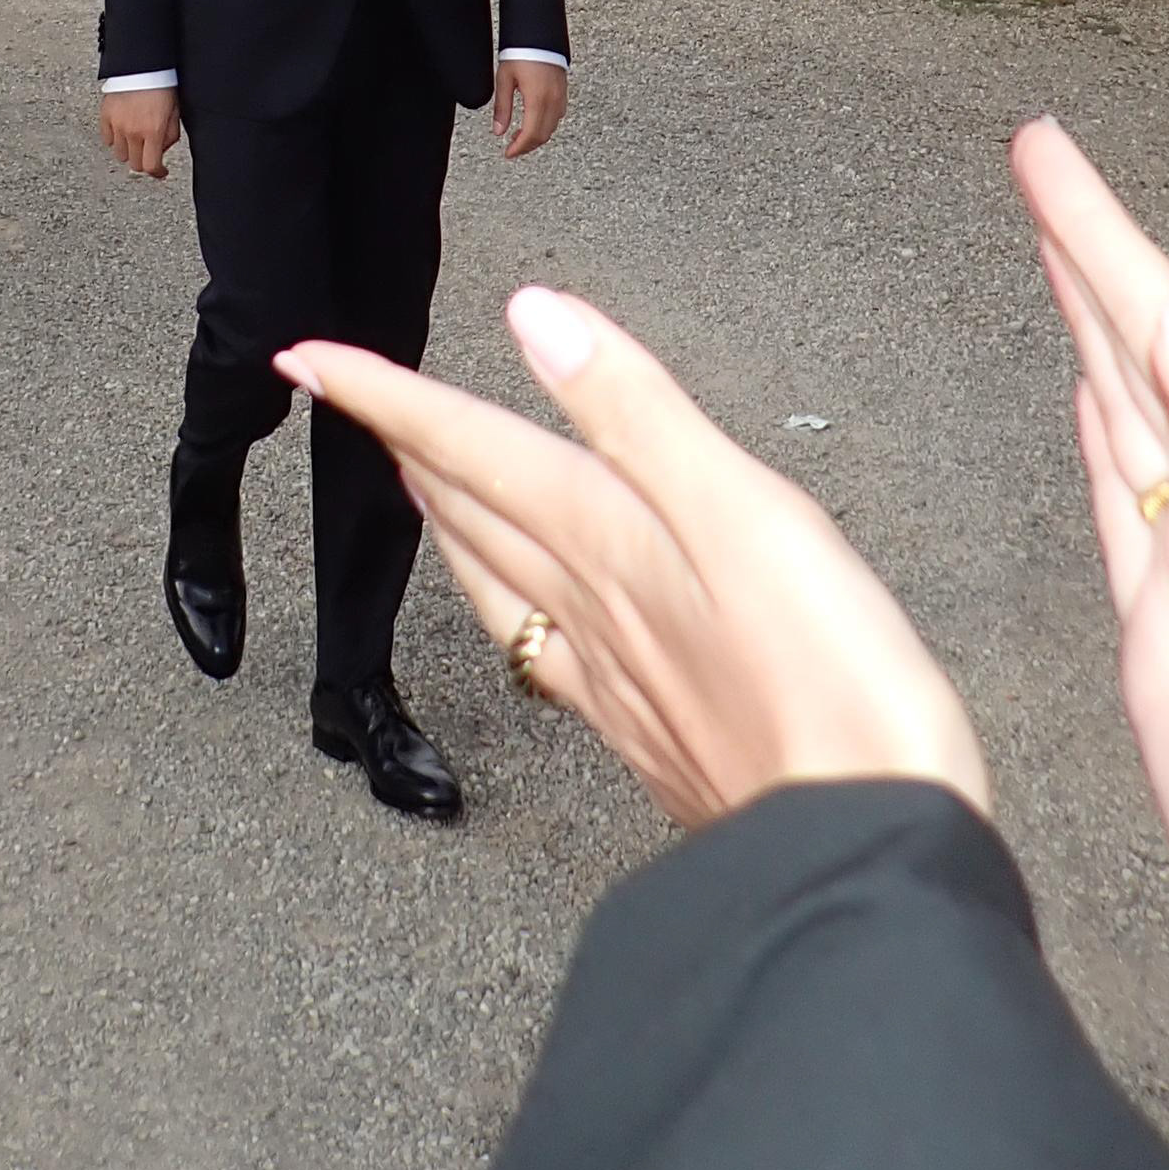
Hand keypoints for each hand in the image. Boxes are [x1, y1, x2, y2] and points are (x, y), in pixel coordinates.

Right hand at [100, 89, 179, 178]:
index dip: (158, 173)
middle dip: (144, 161)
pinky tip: (124, 130)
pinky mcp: (106, 116)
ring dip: (129, 150)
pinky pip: (107, 139)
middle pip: (134, 164)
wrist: (143, 64)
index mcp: (152, 131)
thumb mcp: (174, 112)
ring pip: (120, 154)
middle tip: (149, 153)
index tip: (161, 171)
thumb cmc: (161, 84)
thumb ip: (170, 136)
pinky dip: (115, 139)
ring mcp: (117, 125)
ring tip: (136, 138)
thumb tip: (162, 151)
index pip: (151, 166)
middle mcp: (133, 131)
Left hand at [279, 286, 986, 829]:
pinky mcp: (647, 728)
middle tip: (346, 401)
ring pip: (494, 579)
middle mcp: (588, 607)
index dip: (384, 395)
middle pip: (467, 509)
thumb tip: (536, 317)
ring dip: (445, 517)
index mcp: (603, 538)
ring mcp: (611, 676)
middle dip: (400, 443)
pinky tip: (525, 614)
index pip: (467, 447)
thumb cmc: (829, 684)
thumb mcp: (744, 507)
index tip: (308, 360)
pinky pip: (538, 647)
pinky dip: (507, 602)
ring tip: (417, 481)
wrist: (860, 852)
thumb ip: (633, 409)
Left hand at [491, 57, 567, 158]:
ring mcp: (560, 96)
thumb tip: (498, 131)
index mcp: (537, 99)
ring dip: (536, 136)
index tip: (509, 154)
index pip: (531, 135)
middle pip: (543, 135)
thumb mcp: (504, 80)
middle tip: (512, 148)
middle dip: (527, 146)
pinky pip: (557, 116)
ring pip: (552, 128)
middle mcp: (553, 101)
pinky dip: (545, 125)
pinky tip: (533, 122)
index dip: (519, 148)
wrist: (539, 35)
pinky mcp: (563, 91)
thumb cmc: (521, 52)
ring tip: (519, 135)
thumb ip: (502, 108)